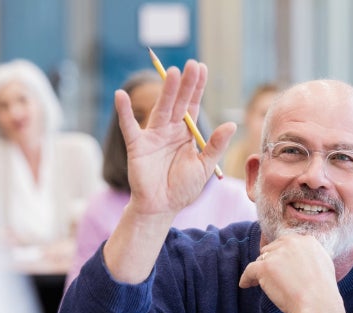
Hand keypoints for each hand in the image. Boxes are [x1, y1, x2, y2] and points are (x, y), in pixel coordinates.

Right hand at [115, 60, 235, 219]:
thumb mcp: (204, 166)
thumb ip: (215, 146)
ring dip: (166, 91)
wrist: (162, 208)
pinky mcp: (137, 146)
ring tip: (172, 72)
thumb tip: (231, 124)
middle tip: (192, 65)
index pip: (192, 106)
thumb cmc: (183, 188)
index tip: (202, 68)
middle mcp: (169, 130)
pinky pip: (129, 127)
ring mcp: (152, 136)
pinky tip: (121, 95)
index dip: (197, 88)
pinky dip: (124, 112)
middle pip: (178, 102)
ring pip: (161, 109)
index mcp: (186, 134)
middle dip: (185, 84)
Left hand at [239, 234, 347, 312]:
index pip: (286, 243)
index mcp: (307, 241)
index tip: (279, 264)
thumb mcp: (324, 265)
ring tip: (260, 283)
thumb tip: (302, 260)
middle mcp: (291, 243)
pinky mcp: (265, 267)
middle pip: (272, 249)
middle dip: (271, 261)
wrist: (318, 305)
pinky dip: (246, 278)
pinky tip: (245, 285)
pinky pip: (249, 270)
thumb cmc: (322, 292)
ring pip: (261, 259)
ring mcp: (277, 254)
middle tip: (271, 275)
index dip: (281, 254)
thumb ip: (310, 257)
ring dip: (261, 271)